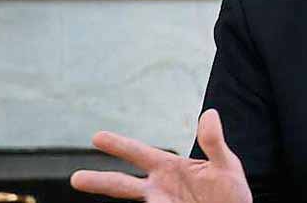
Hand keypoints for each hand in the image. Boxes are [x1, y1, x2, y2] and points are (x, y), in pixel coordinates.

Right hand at [71, 109, 250, 202]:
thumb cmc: (231, 192)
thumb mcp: (227, 165)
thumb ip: (214, 143)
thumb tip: (210, 114)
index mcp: (170, 167)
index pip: (140, 153)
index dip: (120, 146)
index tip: (96, 137)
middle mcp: (159, 188)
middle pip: (123, 185)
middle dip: (101, 181)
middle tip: (75, 178)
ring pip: (130, 200)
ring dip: (109, 196)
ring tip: (85, 189)